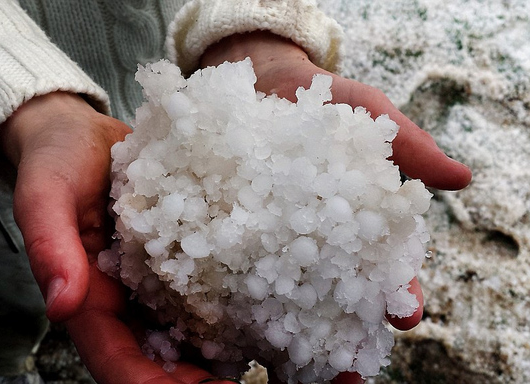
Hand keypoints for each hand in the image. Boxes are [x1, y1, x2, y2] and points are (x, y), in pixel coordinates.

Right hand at [0, 92, 235, 382]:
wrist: (82, 137)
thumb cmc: (57, 161)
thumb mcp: (45, 193)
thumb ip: (48, 244)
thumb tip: (61, 303)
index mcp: (88, 297)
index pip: (115, 358)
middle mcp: (124, 301)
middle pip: (157, 360)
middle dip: (192, 383)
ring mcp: (152, 283)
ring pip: (183, 337)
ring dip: (215, 362)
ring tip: (263, 367)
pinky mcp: (176, 258)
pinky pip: (201, 295)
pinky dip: (227, 316)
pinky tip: (262, 320)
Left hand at [201, 31, 470, 382]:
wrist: (263, 79)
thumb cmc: (324, 100)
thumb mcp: (365, 111)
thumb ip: (405, 144)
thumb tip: (459, 177)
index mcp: (359, 221)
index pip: (386, 266)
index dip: (398, 291)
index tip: (405, 312)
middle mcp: (318, 238)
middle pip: (336, 290)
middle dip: (343, 322)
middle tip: (345, 352)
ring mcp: (273, 236)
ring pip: (286, 286)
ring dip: (288, 318)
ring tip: (283, 345)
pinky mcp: (234, 224)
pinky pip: (235, 254)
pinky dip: (235, 278)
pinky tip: (229, 302)